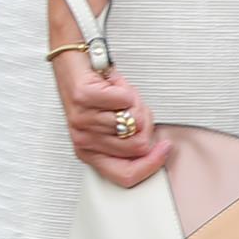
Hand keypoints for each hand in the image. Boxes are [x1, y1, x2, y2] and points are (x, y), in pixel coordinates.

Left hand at [55, 58, 167, 187]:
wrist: (73, 63)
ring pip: (135, 121)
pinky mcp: (83, 97)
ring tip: (122, 95)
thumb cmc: (94, 94)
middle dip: (146, 125)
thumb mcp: (112, 124)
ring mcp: (81, 120)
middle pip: (138, 147)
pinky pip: (125, 100)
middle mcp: (83, 140)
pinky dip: (127, 89)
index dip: (151, 165)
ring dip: (135, 103)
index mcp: (89, 153)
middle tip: (135, 109)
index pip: (125, 175)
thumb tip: (153, 145)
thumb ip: (129, 140)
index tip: (165, 148)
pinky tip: (115, 85)